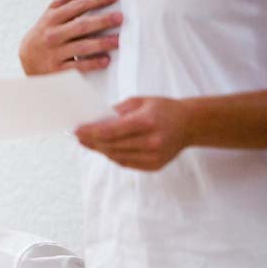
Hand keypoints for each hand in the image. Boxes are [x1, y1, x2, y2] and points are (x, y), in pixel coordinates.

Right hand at [19, 0, 121, 75]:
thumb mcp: (52, 13)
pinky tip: (106, 60)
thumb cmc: (44, 33)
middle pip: (81, 26)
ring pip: (81, 47)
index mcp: (52, 18)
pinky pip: (77, 67)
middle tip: (120, 18)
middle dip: (102, 21)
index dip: (96, 0)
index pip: (77, 6)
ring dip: (101, 43)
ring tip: (118, 41)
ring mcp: (54, 53)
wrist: (26, 61)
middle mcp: (53, 35)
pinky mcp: (57, 71)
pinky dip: (92, 63)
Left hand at [75, 97, 191, 170]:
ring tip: (88, 143)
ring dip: (100, 150)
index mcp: (147, 121)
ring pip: (116, 156)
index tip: (76, 131)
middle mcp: (151, 141)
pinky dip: (113, 156)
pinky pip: (126, 163)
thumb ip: (117, 111)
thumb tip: (94, 121)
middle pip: (111, 145)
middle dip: (91, 142)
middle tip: (78, 137)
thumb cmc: (163, 109)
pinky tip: (105, 149)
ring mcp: (154, 156)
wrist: (190, 124)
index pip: (111, 131)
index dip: (90, 132)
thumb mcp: (140, 101)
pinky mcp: (154, 166)